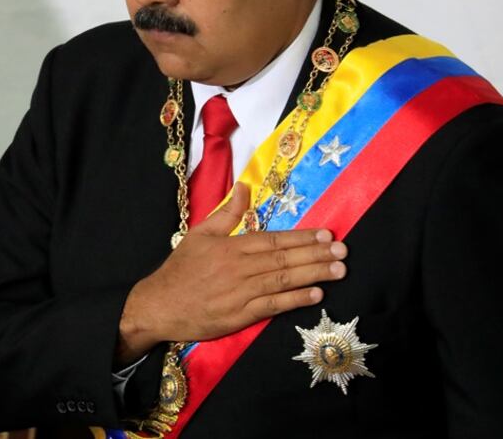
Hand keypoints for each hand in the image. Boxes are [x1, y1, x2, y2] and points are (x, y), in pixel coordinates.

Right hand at [116, 182, 346, 363]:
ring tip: (338, 270)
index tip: (326, 234)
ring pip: (283, 281)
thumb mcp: (200, 234)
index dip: (302, 237)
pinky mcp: (240, 315)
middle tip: (343, 251)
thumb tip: (245, 187)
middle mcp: (239, 268)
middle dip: (316, 254)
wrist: (159, 305)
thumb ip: (228, 213)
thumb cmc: (181, 269)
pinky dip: (295, 300)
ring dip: (313, 275)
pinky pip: (273, 305)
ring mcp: (241, 293)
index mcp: (231, 247)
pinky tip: (315, 294)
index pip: (273, 239)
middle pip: (284, 259)